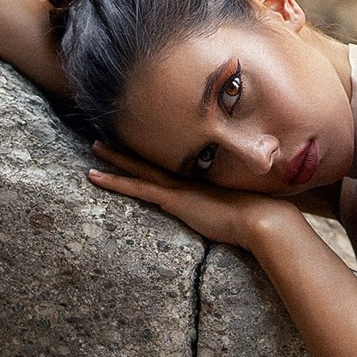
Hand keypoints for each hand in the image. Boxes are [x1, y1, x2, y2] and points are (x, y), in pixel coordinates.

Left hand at [87, 142, 292, 248]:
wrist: (261, 218)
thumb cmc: (257, 218)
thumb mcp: (240, 211)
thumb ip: (231, 209)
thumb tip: (236, 213)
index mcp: (200, 183)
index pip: (169, 168)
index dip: (152, 158)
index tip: (139, 148)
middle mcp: (186, 180)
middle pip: (150, 162)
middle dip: (128, 150)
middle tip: (107, 137)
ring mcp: (178, 187)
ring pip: (138, 169)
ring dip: (115, 158)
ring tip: (95, 147)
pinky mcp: (172, 199)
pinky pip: (136, 188)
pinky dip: (114, 181)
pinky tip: (94, 177)